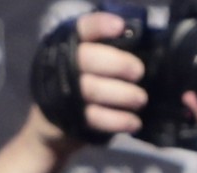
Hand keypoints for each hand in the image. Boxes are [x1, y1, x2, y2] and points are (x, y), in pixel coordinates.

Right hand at [27, 11, 148, 146]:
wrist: (55, 123)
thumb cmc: (85, 84)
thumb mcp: (93, 63)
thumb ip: (112, 52)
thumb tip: (142, 47)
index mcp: (70, 45)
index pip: (83, 28)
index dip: (100, 26)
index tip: (120, 27)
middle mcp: (63, 65)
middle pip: (87, 58)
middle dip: (118, 63)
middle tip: (138, 71)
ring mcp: (65, 93)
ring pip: (92, 89)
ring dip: (123, 94)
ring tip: (140, 99)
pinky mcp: (71, 118)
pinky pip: (95, 118)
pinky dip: (118, 120)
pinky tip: (135, 122)